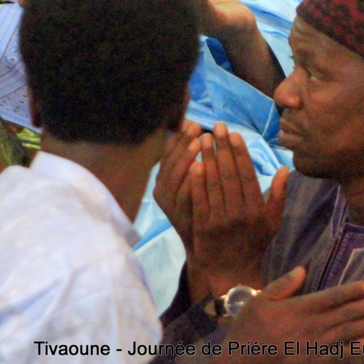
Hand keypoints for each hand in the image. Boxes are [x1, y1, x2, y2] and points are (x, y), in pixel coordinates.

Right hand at [154, 120, 203, 253]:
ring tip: (199, 142)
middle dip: (183, 142)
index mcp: (164, 177)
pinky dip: (191, 180)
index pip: (168, 152)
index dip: (179, 136)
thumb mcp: (193, 178)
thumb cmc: (201, 204)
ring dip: (186, 157)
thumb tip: (194, 124)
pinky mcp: (177, 215)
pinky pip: (182, 195)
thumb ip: (192, 156)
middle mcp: (161, 189)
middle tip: (196, 127)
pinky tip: (201, 167)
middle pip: (170, 161)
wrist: (202, 241)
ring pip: (174, 176)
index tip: (192, 122)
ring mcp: (168, 203)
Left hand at [189, 122, 288, 294]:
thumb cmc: (254, 243)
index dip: (240, 153)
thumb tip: (285, 168)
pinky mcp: (203, 227)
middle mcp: (240, 214)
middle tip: (217, 127)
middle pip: (230, 175)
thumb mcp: (273, 221)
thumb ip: (278, 194)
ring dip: (208, 159)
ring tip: (203, 138)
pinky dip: (197, 182)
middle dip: (223, 149)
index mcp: (257, 210)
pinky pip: (200, 200)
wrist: (233, 272)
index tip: (234, 135)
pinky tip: (194, 164)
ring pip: (214, 184)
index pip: (248, 175)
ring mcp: (220, 221)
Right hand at [215, 267, 363, 363]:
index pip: (330, 297)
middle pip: (344, 314)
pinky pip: (340, 356)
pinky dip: (357, 352)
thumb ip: (282, 285)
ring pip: (347, 334)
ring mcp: (313, 347)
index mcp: (297, 308)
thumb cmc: (247, 333)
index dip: (351, 291)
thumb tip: (302, 269)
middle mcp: (309, 327)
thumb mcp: (258, 301)